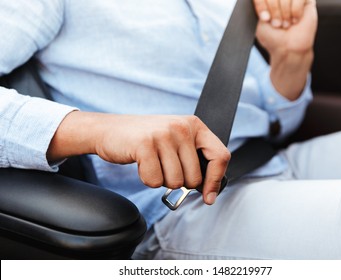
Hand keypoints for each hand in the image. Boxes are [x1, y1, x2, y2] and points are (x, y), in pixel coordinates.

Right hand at [47, 112, 229, 204]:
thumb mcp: (176, 140)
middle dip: (179, 182)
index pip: (220, 156)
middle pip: (195, 177)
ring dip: (162, 180)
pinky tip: (142, 163)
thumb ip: (194, 158)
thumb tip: (210, 190)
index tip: (209, 197)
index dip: (216, 180)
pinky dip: (147, 179)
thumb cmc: (145, 140)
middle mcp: (182, 127)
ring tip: (152, 163)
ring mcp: (164, 134)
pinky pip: (155, 181)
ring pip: (176, 182)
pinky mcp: (145, 144)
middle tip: (164, 167)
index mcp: (195, 125)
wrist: (109, 130)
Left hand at [253, 0, 317, 53]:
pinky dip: (296, 11)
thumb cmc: (273, 37)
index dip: (262, 5)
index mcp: (266, 0)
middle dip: (274, 10)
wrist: (289, 49)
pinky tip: (295, 20)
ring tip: (286, 24)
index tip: (265, 19)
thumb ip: (258, 4)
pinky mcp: (307, 0)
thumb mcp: (259, 21)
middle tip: (277, 24)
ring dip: (285, 12)